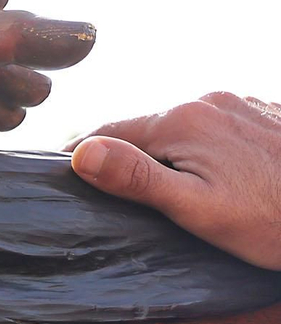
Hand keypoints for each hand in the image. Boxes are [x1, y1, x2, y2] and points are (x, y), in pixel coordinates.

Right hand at [68, 92, 280, 269]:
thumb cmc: (277, 223)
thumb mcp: (199, 212)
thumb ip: (137, 179)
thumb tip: (81, 153)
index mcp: (183, 120)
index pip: (106, 133)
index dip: (82, 159)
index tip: (63, 182)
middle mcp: (210, 99)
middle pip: (146, 129)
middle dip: (130, 158)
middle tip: (120, 200)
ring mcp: (243, 103)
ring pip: (183, 129)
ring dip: (170, 155)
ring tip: (175, 195)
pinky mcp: (267, 113)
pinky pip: (217, 128)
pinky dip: (206, 151)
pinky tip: (220, 181)